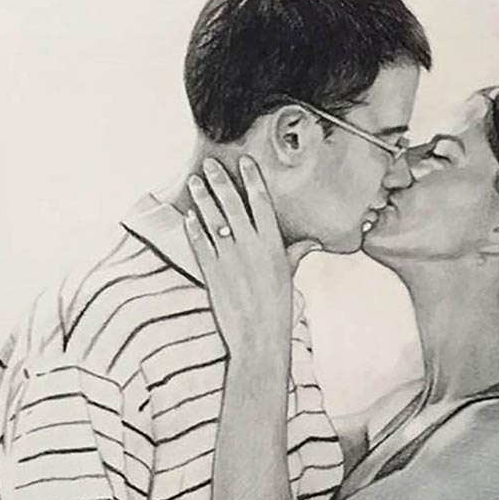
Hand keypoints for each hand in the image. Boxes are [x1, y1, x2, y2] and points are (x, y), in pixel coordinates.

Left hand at [185, 156, 319, 359]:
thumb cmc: (277, 310)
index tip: (244, 162)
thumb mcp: (288, 278)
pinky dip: (193, 227)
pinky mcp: (211, 271)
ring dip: (201, 198)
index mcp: (272, 244)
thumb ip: (294, 254)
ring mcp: (228, 257)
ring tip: (193, 182)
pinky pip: (199, 242)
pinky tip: (188, 216)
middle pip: (231, 204)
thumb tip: (309, 242)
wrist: (258, 338)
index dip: (252, 179)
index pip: (261, 201)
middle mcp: (249, 246)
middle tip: (208, 165)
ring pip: (211, 218)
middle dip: (219, 181)